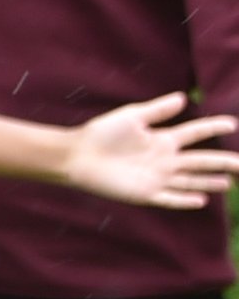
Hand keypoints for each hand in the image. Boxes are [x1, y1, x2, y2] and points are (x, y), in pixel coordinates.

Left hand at [60, 93, 238, 208]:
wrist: (77, 155)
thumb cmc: (101, 133)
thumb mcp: (131, 117)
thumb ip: (157, 110)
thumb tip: (182, 97)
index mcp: (162, 139)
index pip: (195, 133)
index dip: (213, 128)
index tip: (232, 124)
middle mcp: (164, 159)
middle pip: (201, 160)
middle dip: (223, 162)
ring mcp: (156, 177)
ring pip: (190, 180)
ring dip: (209, 181)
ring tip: (229, 182)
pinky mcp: (144, 193)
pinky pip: (169, 197)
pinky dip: (185, 200)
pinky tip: (202, 201)